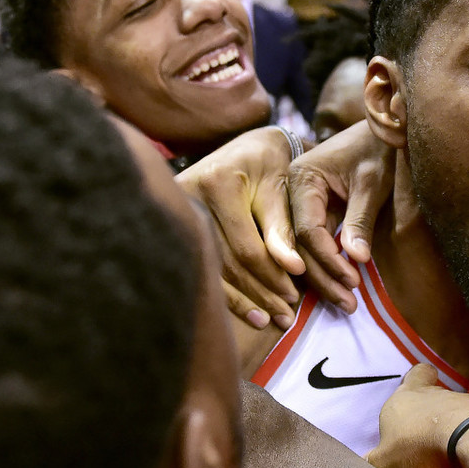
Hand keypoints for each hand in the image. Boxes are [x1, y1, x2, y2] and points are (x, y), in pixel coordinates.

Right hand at [177, 127, 305, 328]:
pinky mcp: (174, 225)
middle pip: (226, 262)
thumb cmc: (270, 166)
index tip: (294, 297)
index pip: (247, 247)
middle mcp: (189, 198)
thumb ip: (283, 229)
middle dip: (260, 292)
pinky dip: (227, 292)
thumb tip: (293, 269)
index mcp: (219, 184)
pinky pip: (200, 266)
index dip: (272, 275)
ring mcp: (175, 213)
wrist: (246, 148)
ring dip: (244, 299)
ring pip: (211, 269)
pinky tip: (249, 312)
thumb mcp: (281, 191)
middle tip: (286, 315)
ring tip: (271, 319)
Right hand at [288, 121, 393, 310]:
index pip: (307, 229)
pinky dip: (326, 267)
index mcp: (302, 178)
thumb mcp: (373, 182)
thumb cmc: (380, 150)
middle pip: (299, 246)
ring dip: (324, 279)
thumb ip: (361, 219)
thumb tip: (356, 259)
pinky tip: (339, 290)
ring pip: (303, 251)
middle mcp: (292, 192)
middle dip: (324, 277)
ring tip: (348, 305)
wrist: (384, 130)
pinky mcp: (312, 213)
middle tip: (349, 305)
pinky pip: (312, 246)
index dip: (328, 258)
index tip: (352, 280)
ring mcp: (299, 204)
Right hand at [365, 364, 468, 467]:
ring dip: (451, 427)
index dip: (416, 380)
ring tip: (446, 453)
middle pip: (435, 396)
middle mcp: (436, 393)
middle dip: (431, 413)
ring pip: (455, 411)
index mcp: (406, 396)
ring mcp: (465, 403)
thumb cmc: (419, 445)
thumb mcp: (385, 460)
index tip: (416, 391)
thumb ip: (374, 459)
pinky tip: (465, 456)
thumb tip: (367, 460)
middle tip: (424, 434)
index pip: (416, 374)